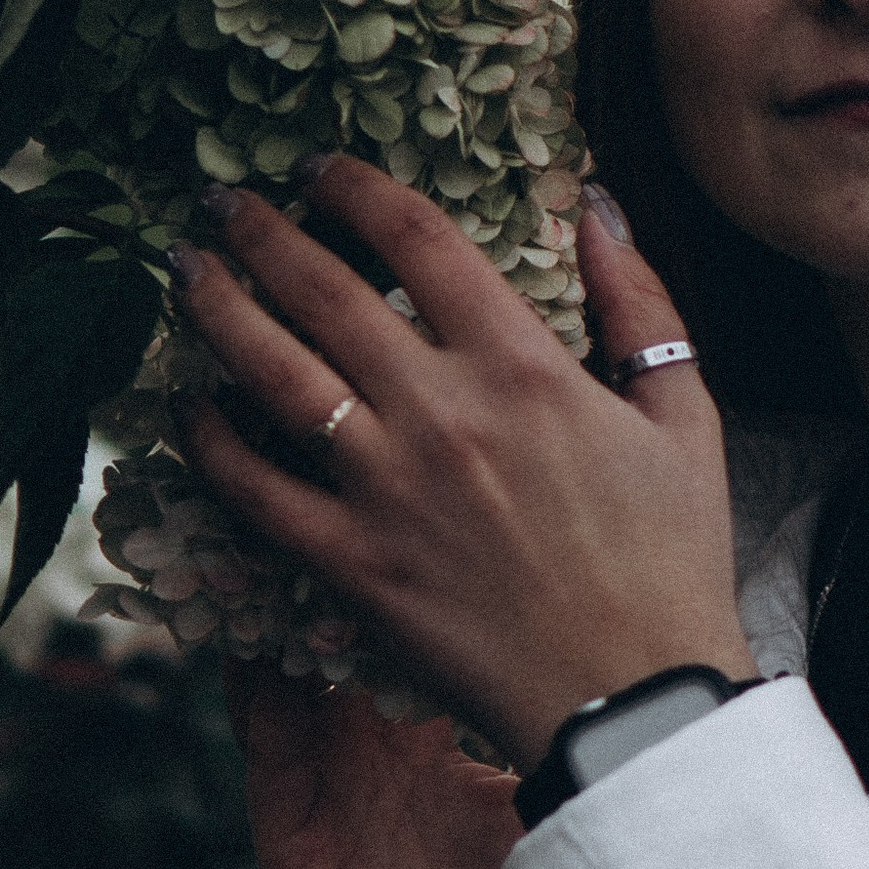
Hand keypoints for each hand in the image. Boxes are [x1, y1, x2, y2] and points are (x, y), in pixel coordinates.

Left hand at [175, 161, 755, 766]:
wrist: (633, 698)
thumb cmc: (671, 558)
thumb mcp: (682, 415)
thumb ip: (639, 302)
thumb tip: (598, 203)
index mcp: (522, 365)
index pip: (415, 239)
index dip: (355, 189)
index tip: (320, 170)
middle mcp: (441, 413)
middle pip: (323, 290)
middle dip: (260, 232)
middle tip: (220, 205)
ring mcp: (385, 489)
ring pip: (271, 373)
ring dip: (217, 310)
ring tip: (186, 272)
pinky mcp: (350, 564)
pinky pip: (255, 488)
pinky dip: (212, 439)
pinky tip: (192, 407)